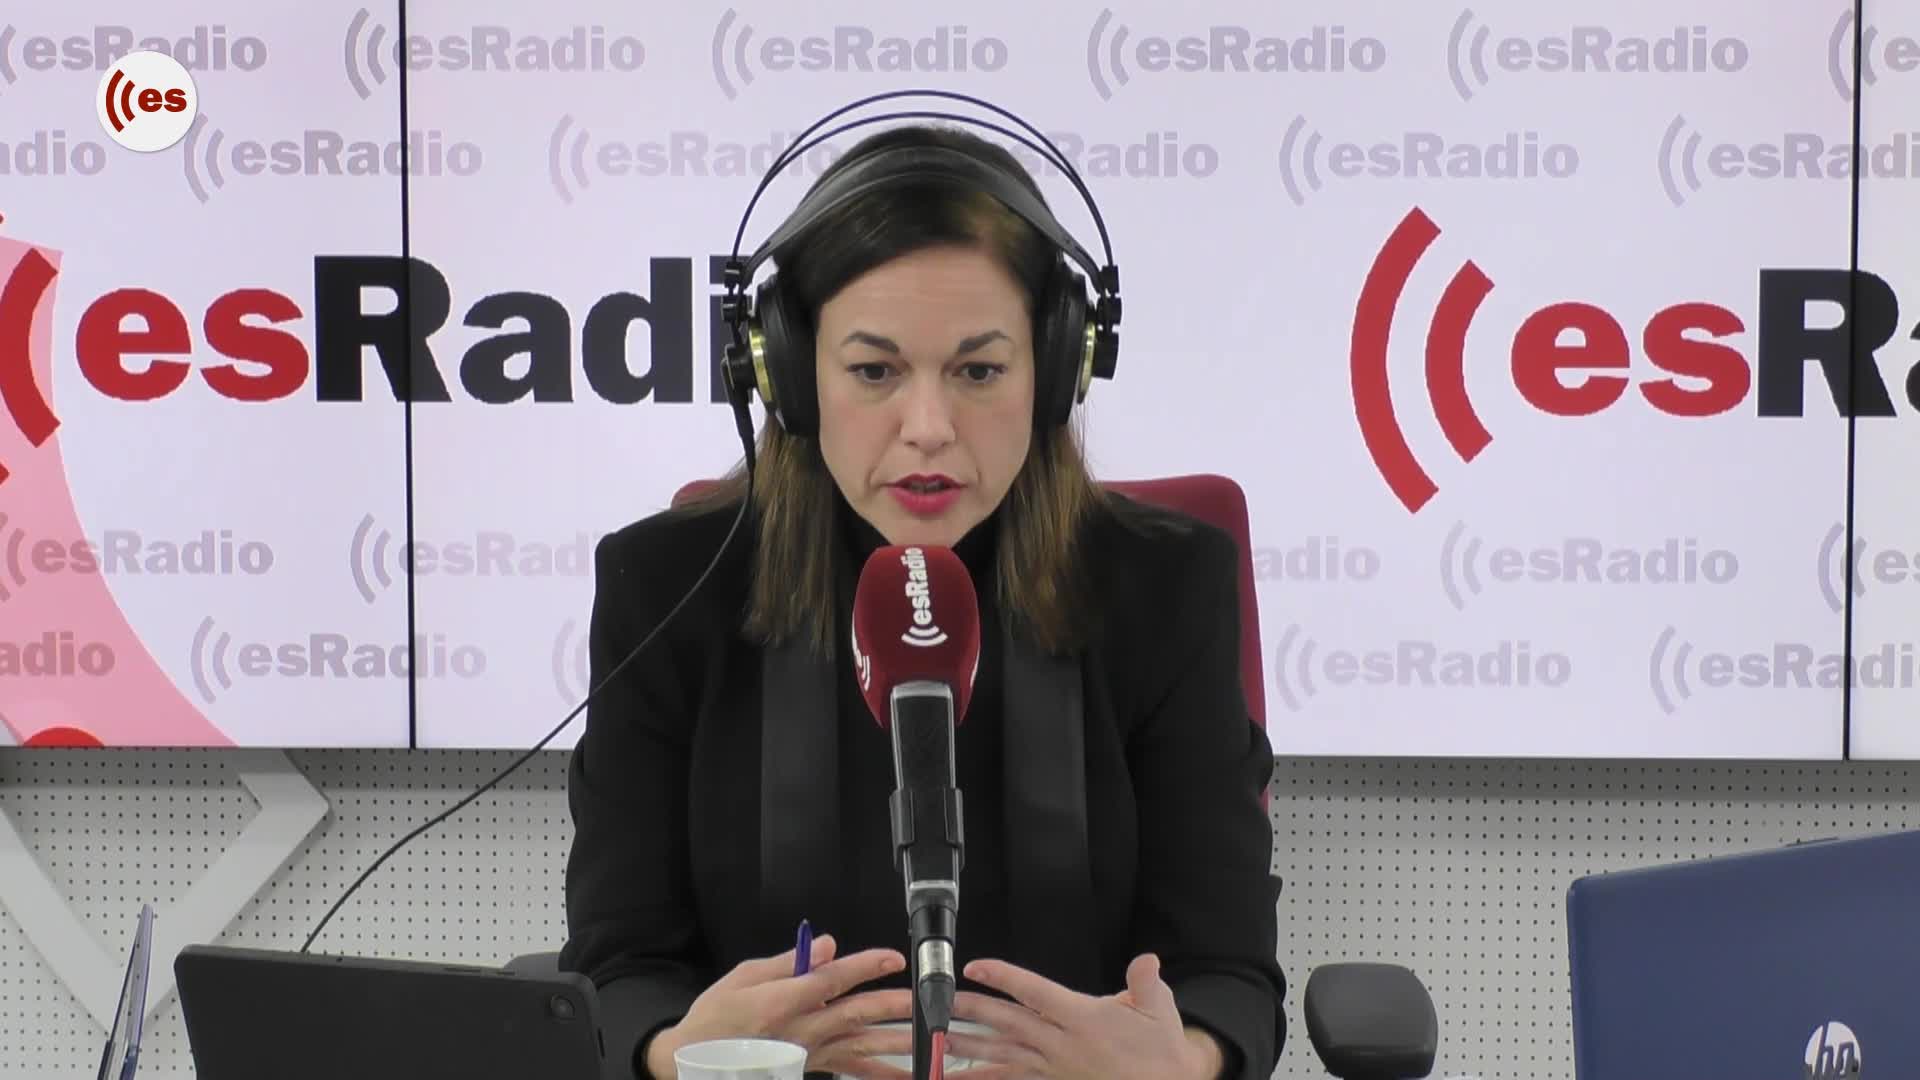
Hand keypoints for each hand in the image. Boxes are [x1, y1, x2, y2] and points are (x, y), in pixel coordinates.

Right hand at [645, 934, 916, 1079]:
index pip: (832, 979)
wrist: (694, 1061)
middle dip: (893, 1004)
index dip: (865, 966)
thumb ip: (788, 962)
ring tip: (926, 1036)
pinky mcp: (810, 1067)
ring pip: (859, 1045)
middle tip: (926, 998)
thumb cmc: (715, 1016)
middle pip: (854, 1014)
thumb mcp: (744, 976)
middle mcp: (800, 1030)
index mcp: (783, 1002)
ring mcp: (808, 1053)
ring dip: (895, 1040)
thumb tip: (825, 945)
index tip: (893, 957)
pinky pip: (850, 1070)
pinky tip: (902, 1074)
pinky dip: (877, 1072)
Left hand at [945, 953, 1221, 1079]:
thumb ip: (1145, 982)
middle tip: (940, 1001)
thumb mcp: (1159, 1009)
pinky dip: (987, 1078)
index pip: (1035, 993)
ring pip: (1003, 1055)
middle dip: (972, 1011)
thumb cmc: (1158, 1049)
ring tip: (938, 1039)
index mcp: (1084, 1019)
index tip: (976, 967)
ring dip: (969, 1046)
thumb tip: (1146, 961)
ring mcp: (1054, 1068)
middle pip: (1008, 1024)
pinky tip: (962, 1077)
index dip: (1004, 977)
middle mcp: (1063, 1044)